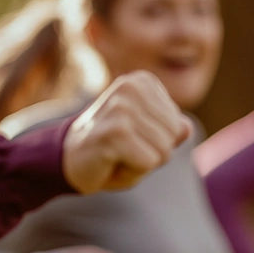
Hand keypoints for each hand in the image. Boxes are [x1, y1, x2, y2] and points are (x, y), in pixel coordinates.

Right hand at [62, 71, 190, 193]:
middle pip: (173, 136)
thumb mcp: (147, 136)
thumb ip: (171, 130)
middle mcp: (131, 87)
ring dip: (142, 163)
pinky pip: (148, 162)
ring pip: (163, 151)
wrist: (68, 160)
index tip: (129, 138)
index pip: (179, 125)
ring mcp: (122, 107)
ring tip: (117, 154)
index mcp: (142, 81)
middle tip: (123, 149)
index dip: (158, 141)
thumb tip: (185, 128)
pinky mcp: (114, 130)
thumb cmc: (111, 148)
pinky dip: (133, 171)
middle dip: (153, 153)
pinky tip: (110, 161)